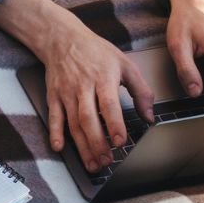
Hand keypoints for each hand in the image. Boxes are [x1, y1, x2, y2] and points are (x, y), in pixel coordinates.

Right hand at [41, 16, 154, 172]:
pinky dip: (55, 133)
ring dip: (82, 146)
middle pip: (89, 119)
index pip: (108, 104)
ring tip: (93, 163)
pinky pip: (54, 117)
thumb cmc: (95, 51)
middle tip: (107, 161)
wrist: (62, 38)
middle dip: (98, 143)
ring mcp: (66, 92)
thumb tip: (149, 115)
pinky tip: (59, 147)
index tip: (120, 141)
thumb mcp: (124, 63)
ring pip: (73, 123)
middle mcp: (82, 86)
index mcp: (103, 77)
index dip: (114, 124)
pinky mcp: (54, 96)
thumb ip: (141, 90)